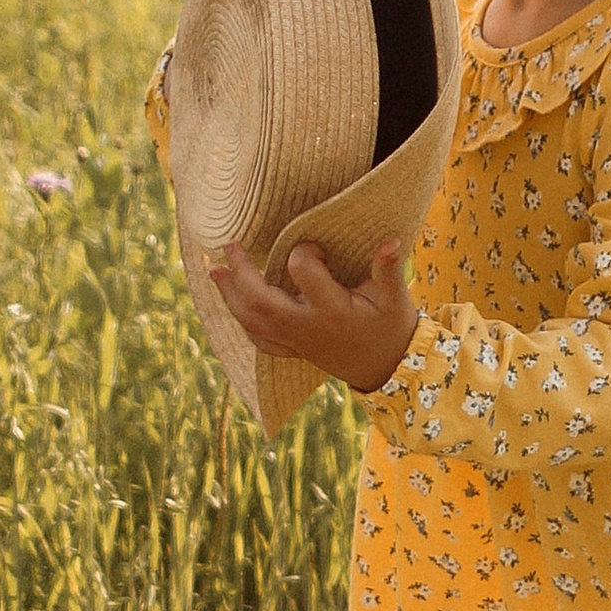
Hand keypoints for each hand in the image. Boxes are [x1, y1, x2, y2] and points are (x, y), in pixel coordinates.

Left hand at [206, 236, 419, 393]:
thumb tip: (391, 241)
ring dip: (229, 295)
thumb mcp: (396, 300)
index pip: (301, 271)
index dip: (304, 250)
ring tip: (214, 270)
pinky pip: (259, 339)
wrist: (389, 370)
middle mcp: (307, 328)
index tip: (315, 246)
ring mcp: (297, 343)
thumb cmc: (392, 329)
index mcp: (332, 310)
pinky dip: (243, 320)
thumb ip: (390, 270)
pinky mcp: (295, 350)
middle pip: (260, 301)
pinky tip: (234, 302)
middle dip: (241, 272)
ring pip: (251, 322)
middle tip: (229, 245)